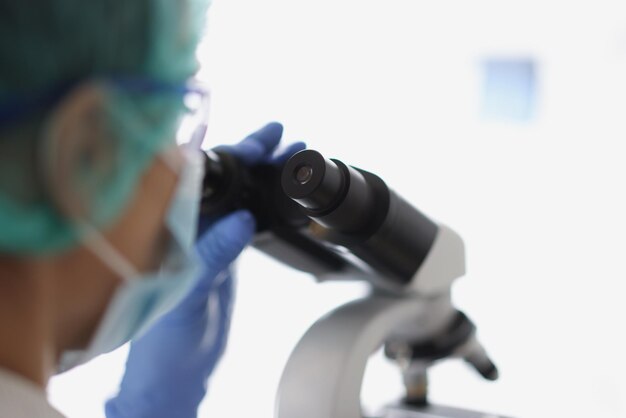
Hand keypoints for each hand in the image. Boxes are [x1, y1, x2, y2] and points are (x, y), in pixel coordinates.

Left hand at [105, 122, 304, 417]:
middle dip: (250, 154)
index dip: (223, 153)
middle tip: (279, 135)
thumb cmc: (164, 338)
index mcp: (166, 229)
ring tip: (290, 153)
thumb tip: (241, 219)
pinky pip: (246, 218)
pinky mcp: (224, 254)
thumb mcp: (187, 292)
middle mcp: (185, 227)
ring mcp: (207, 238)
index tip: (251, 141)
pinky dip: (265, 201)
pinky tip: (279, 190)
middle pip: (221, 179)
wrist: (179, 371)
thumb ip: (212, 253)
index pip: (192, 177)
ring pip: (237, 195)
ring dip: (262, 174)